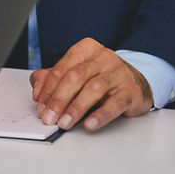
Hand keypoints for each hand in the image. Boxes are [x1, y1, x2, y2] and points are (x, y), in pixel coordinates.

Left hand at [29, 38, 152, 131]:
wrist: (137, 83)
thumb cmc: (101, 78)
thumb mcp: (76, 74)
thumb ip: (52, 78)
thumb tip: (37, 90)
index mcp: (86, 49)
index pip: (62, 68)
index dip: (48, 88)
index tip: (40, 105)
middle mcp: (103, 57)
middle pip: (75, 77)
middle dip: (58, 100)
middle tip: (49, 117)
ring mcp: (119, 73)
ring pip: (93, 89)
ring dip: (76, 108)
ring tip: (64, 123)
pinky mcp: (131, 90)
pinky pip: (115, 103)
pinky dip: (100, 115)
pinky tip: (89, 124)